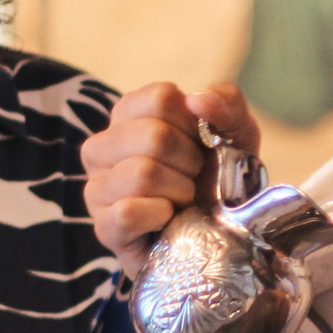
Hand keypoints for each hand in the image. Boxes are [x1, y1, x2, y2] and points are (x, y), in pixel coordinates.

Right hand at [80, 81, 263, 270]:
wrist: (223, 234)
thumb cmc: (219, 177)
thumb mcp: (236, 134)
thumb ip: (226, 103)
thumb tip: (197, 99)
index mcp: (129, 115)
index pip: (160, 98)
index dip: (192, 123)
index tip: (198, 143)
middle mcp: (102, 147)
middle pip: (153, 135)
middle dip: (189, 161)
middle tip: (192, 177)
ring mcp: (97, 188)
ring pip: (141, 174)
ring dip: (179, 191)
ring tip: (182, 200)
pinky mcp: (104, 227)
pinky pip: (129, 212)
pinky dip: (161, 216)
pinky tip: (167, 220)